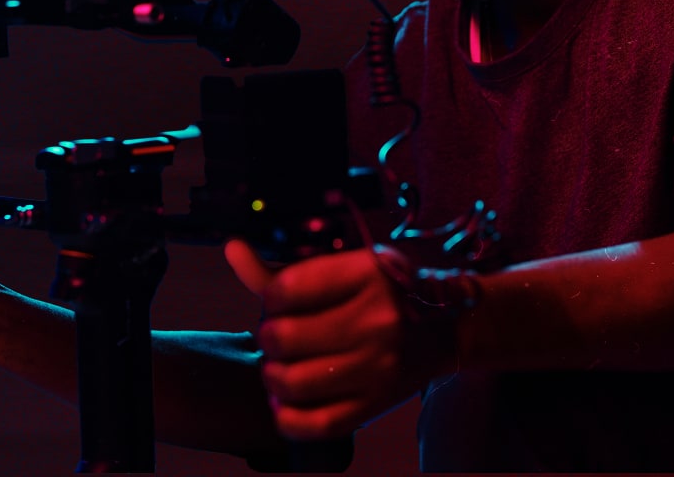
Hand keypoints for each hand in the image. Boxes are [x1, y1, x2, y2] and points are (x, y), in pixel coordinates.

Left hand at [225, 240, 454, 440]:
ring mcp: (380, 366)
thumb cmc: (376, 298)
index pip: (284, 290)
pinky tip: (285, 402)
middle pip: (282, 338)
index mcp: (369, 274)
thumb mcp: (340, 273)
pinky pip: (315, 423)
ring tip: (280, 369)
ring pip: (292, 382)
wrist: (441, 333)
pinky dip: (287, 416)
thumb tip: (232, 250)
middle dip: (268, 338)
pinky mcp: (377, 404)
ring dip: (272, 377)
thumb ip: (281, 270)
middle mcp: (379, 320)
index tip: (279, 303)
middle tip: (278, 339)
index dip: (269, 299)